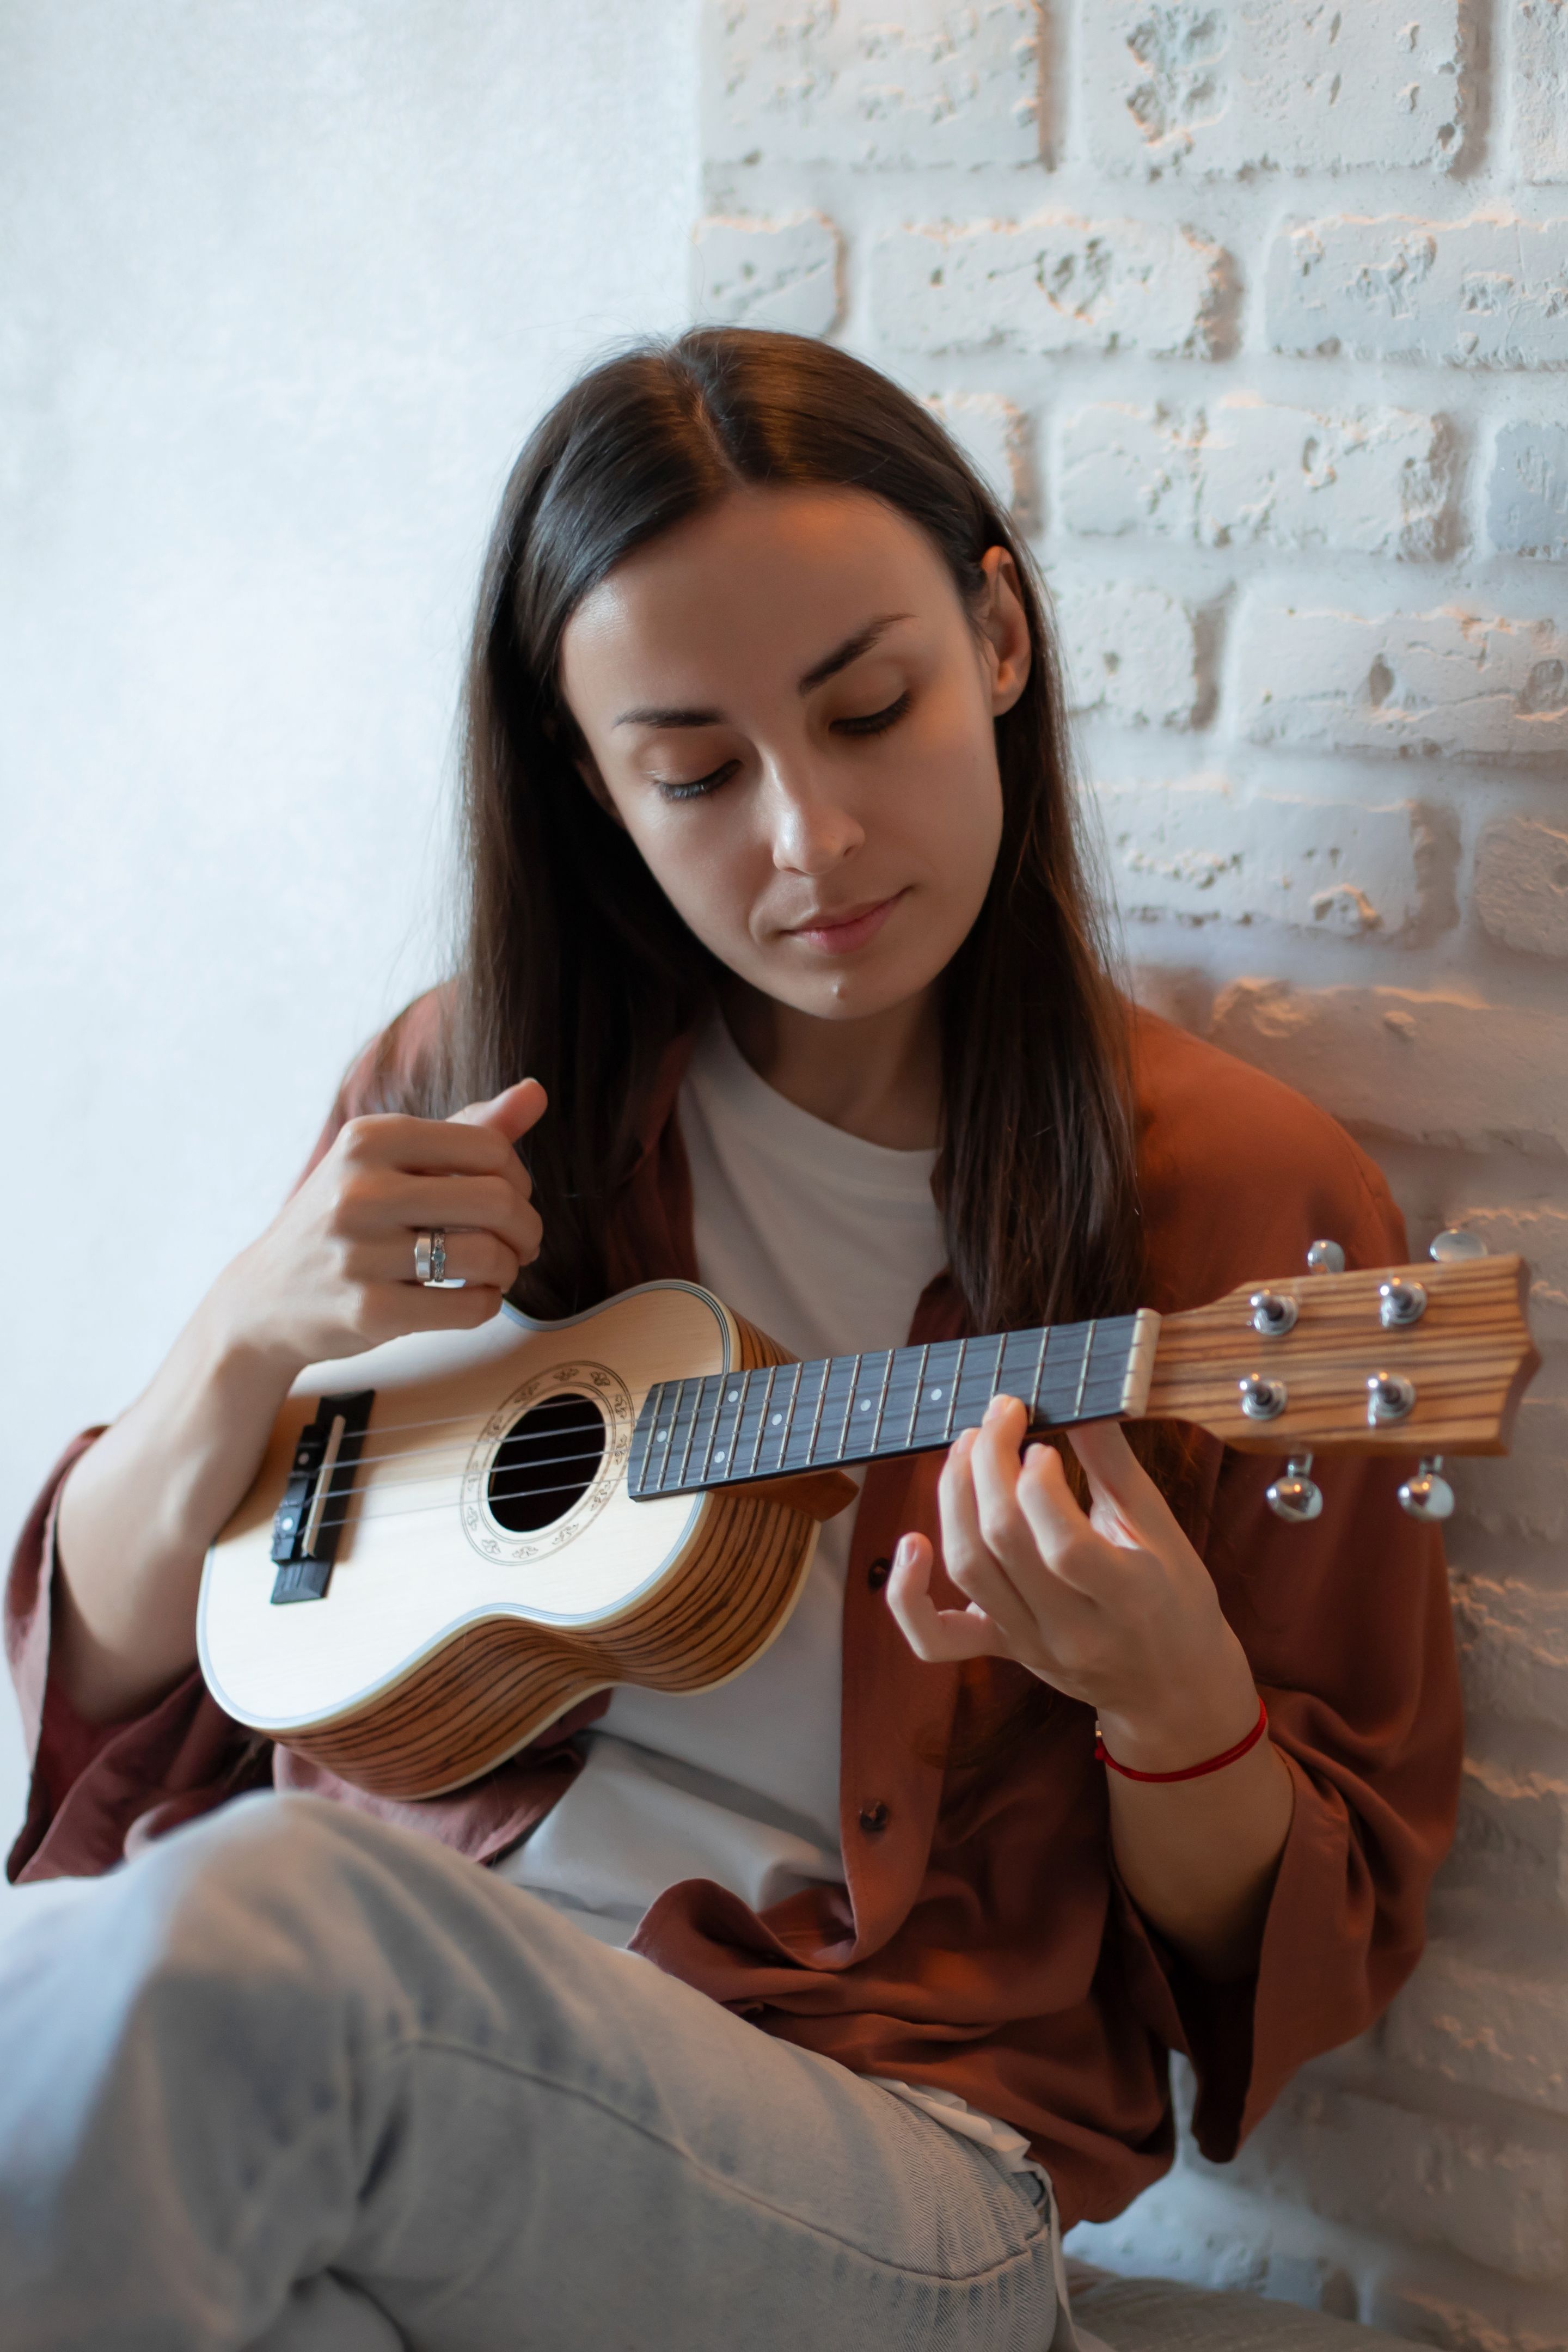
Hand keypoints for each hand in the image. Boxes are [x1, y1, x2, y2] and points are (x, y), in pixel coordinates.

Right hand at [211, 1080, 547, 1375]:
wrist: (265, 1296)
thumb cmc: (344, 1219)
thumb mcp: (390, 1161)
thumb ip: (466, 1128)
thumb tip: (536, 1091)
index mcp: (369, 1138)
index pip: (488, 1147)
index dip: (518, 1177)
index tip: (511, 1197)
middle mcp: (360, 1189)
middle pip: (496, 1200)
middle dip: (527, 1227)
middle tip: (522, 1243)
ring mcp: (360, 1252)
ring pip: (488, 1256)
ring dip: (510, 1268)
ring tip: (498, 1271)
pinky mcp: (369, 1310)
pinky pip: (469, 1307)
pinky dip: (488, 1304)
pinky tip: (473, 1298)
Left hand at [887, 1396, 1261, 1772]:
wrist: (1171, 1688)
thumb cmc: (1174, 1599)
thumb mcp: (1163, 1531)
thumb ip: (1116, 1466)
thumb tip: (1084, 1401)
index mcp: (1129, 1597)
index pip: (1064, 1545)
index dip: (1039, 1485)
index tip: (1041, 1439)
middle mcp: (1073, 1629)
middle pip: (1003, 1543)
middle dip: (990, 1465)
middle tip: (1001, 1414)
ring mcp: (1030, 1644)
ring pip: (968, 1570)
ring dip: (954, 1498)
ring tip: (969, 1446)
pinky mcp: (1001, 1651)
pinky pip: (935, 1638)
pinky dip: (907, 1595)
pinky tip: (910, 1543)